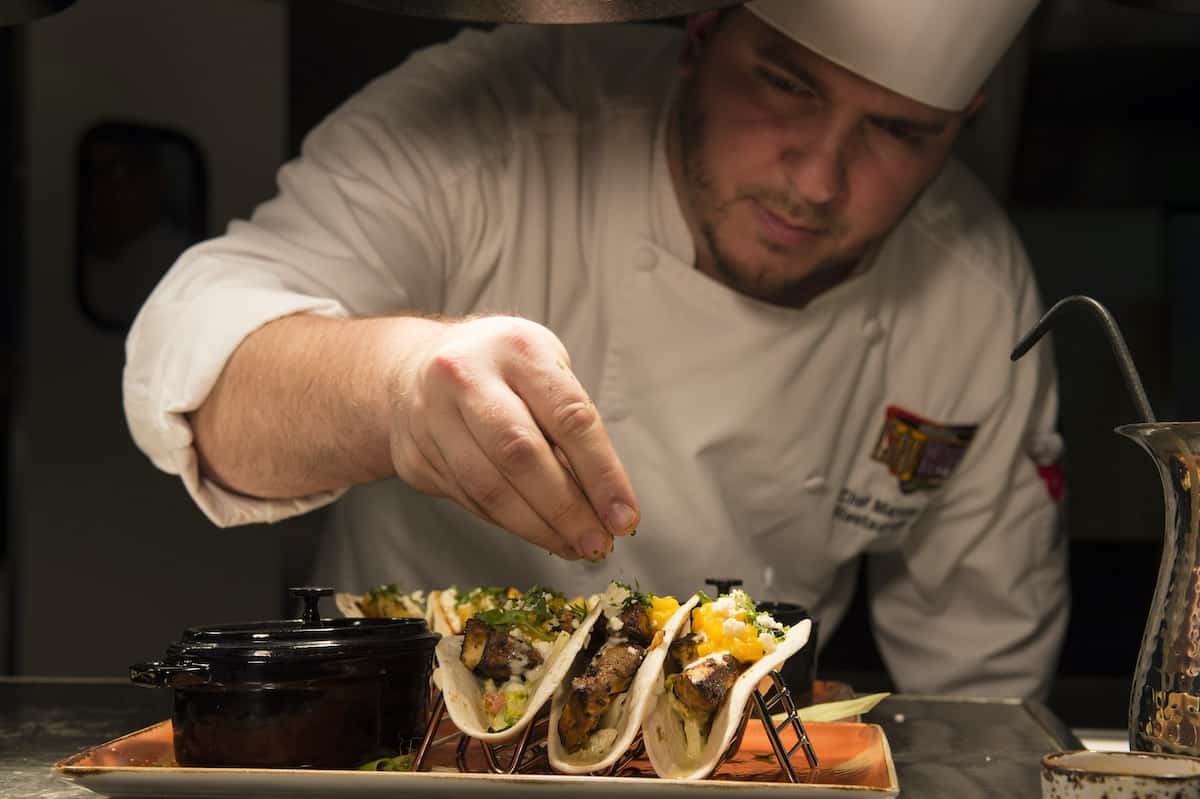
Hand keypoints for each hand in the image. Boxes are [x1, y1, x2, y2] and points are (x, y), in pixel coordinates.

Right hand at [388, 316, 638, 559]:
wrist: (409, 368)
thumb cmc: (500, 370)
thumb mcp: (541, 369)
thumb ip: (569, 423)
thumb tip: (603, 500)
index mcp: (516, 347)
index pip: (568, 417)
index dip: (602, 474)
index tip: (624, 516)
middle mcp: (466, 376)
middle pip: (521, 454)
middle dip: (567, 509)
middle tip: (598, 544)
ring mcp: (431, 416)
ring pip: (489, 487)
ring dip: (538, 527)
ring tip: (573, 546)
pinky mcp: (413, 455)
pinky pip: (468, 500)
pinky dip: (508, 523)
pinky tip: (536, 532)